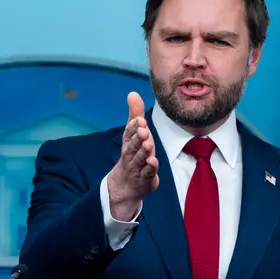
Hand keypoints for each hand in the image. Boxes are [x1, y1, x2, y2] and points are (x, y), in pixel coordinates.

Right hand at [107, 92, 158, 220]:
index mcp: (128, 142)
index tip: (139, 119)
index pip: (129, 133)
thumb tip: (132, 93)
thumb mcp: (134, 134)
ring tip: (148, 144)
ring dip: (143, 151)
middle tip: (143, 129)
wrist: (126, 185)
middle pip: (133, 145)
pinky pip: (147, 173)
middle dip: (137, 137)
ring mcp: (137, 167)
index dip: (133, 127)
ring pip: (139, 158)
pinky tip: (153, 162)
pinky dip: (149, 168)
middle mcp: (131, 154)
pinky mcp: (145, 178)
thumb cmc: (133, 155)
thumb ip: (135, 115)